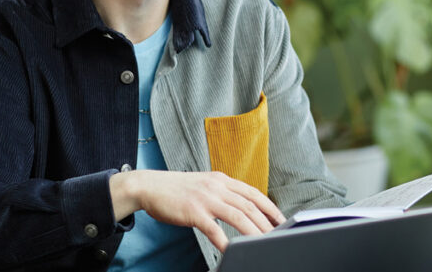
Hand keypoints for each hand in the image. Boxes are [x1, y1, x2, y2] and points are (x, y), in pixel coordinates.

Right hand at [110, 169, 284, 250]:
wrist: (150, 186)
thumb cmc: (178, 189)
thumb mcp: (205, 185)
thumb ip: (223, 194)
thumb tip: (241, 209)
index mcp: (222, 180)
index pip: (253, 193)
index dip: (269, 207)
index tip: (281, 219)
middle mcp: (217, 187)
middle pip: (249, 205)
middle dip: (266, 222)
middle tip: (278, 235)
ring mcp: (206, 199)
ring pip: (237, 216)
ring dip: (252, 231)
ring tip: (263, 243)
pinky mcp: (193, 212)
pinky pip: (213, 229)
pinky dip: (224, 241)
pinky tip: (231, 250)